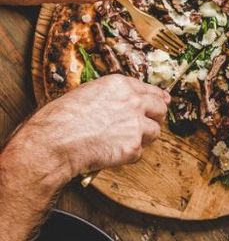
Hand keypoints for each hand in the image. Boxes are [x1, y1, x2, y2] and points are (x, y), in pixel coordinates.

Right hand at [14, 75, 168, 182]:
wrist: (55, 141)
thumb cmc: (61, 118)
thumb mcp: (86, 94)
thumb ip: (109, 97)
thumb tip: (118, 104)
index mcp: (120, 85)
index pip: (149, 90)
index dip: (156, 98)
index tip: (161, 101)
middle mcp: (133, 101)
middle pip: (160, 109)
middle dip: (156, 117)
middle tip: (149, 124)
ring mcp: (135, 125)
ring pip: (155, 132)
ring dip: (144, 138)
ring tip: (125, 141)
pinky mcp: (133, 147)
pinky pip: (139, 152)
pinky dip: (128, 155)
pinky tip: (112, 153)